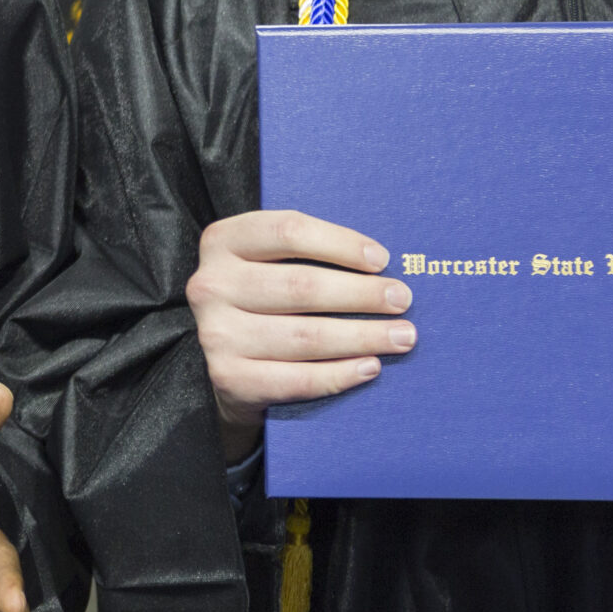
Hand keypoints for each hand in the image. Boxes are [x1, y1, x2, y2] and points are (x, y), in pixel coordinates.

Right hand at [185, 210, 413, 454]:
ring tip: (401, 336)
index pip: (287, 232)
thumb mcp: (272, 263)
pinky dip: (340, 374)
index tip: (382, 259)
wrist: (230, 363)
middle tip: (402, 300)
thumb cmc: (268, 300)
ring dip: (362, 336)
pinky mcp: (229, 378)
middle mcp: (211, 285)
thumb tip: (383, 263)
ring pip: (305, 335)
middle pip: (301, 286)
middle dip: (361, 294)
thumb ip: (311, 255)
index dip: (340, 244)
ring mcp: (216, 334)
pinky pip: (296, 379)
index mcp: (222, 242)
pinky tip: (370, 367)